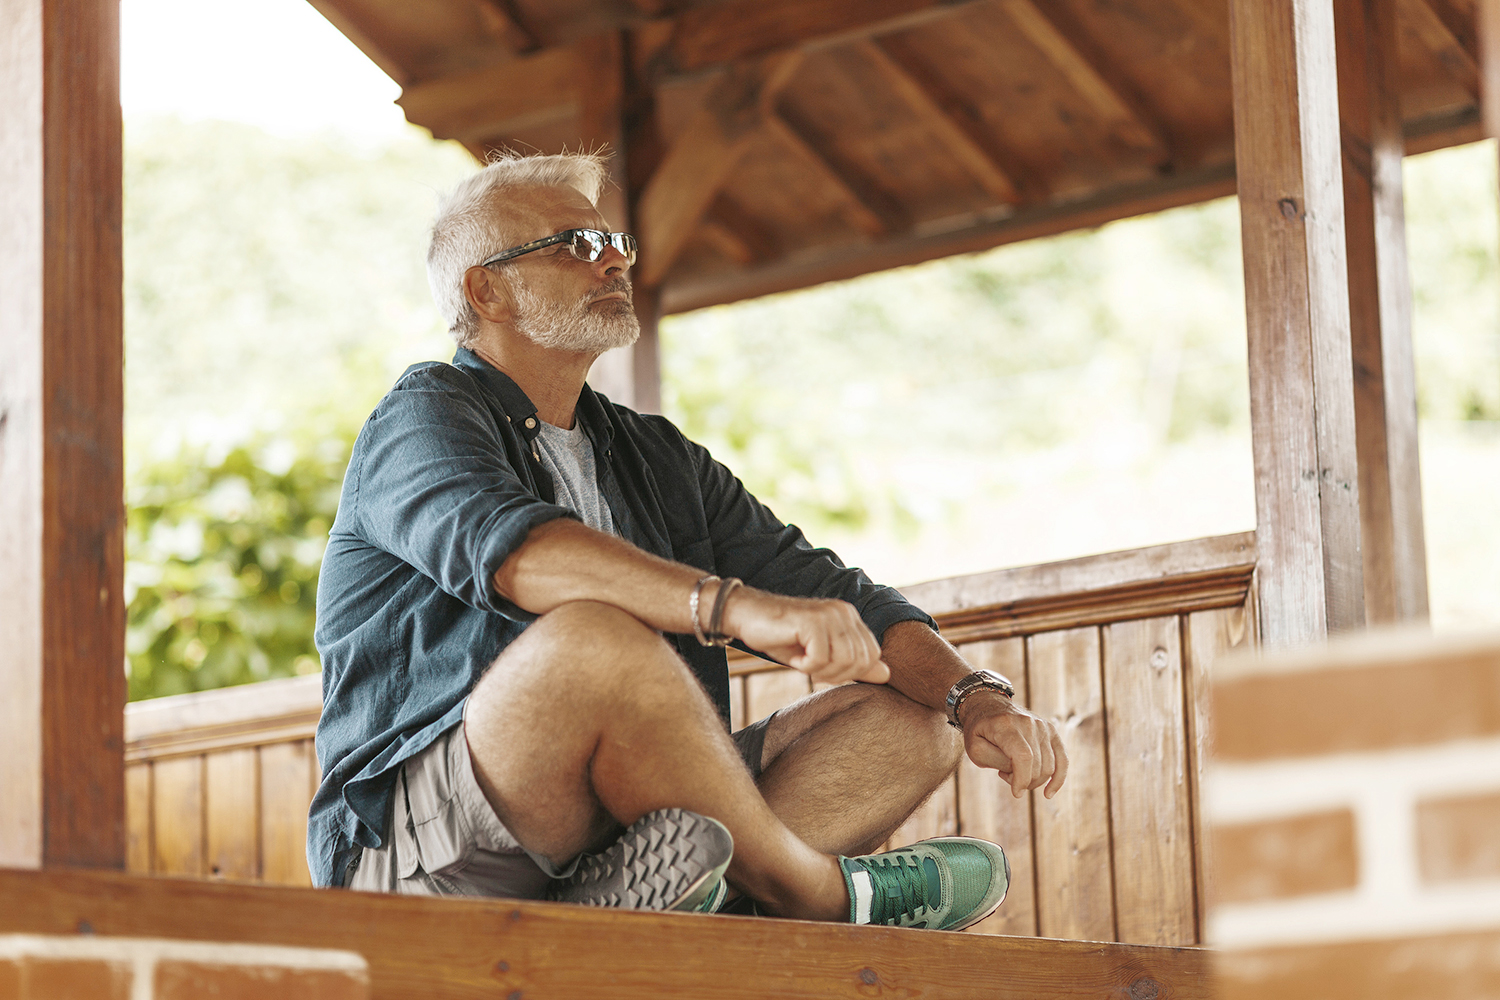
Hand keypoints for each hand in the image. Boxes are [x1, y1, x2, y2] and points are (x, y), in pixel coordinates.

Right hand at [720, 587, 889, 684]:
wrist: (746, 616)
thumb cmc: (782, 638)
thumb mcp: (821, 655)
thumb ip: (853, 663)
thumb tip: (887, 675)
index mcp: (850, 617)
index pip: (872, 656)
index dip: (849, 673)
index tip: (823, 669)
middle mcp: (844, 612)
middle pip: (860, 661)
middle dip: (835, 674)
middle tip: (811, 667)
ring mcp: (829, 614)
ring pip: (843, 661)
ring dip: (819, 670)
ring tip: (802, 660)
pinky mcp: (812, 620)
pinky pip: (820, 658)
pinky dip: (805, 665)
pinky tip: (793, 655)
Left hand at [959, 690, 1068, 798]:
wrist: (988, 707)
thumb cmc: (979, 732)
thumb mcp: (976, 749)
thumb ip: (997, 761)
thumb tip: (1020, 774)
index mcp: (1006, 725)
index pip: (1024, 756)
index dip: (1022, 779)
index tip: (1016, 792)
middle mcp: (1028, 723)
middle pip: (1037, 765)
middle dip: (1023, 781)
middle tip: (1005, 774)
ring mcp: (1042, 726)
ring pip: (1049, 766)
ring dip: (1033, 780)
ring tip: (1014, 771)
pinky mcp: (1051, 731)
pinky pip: (1062, 759)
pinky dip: (1058, 778)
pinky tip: (1048, 793)